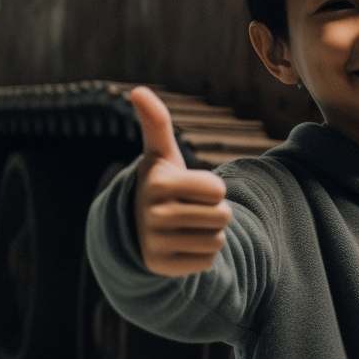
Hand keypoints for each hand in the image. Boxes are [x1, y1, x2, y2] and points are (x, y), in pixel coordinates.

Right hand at [130, 86, 231, 275]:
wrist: (137, 225)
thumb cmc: (160, 182)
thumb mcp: (161, 154)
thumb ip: (156, 122)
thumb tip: (137, 90)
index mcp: (158, 184)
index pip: (218, 190)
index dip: (212, 188)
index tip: (190, 188)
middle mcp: (152, 216)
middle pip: (222, 216)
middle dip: (214, 211)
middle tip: (189, 209)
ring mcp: (155, 244)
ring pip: (217, 240)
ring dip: (209, 233)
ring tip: (185, 225)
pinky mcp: (162, 268)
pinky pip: (208, 261)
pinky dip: (201, 254)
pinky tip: (181, 244)